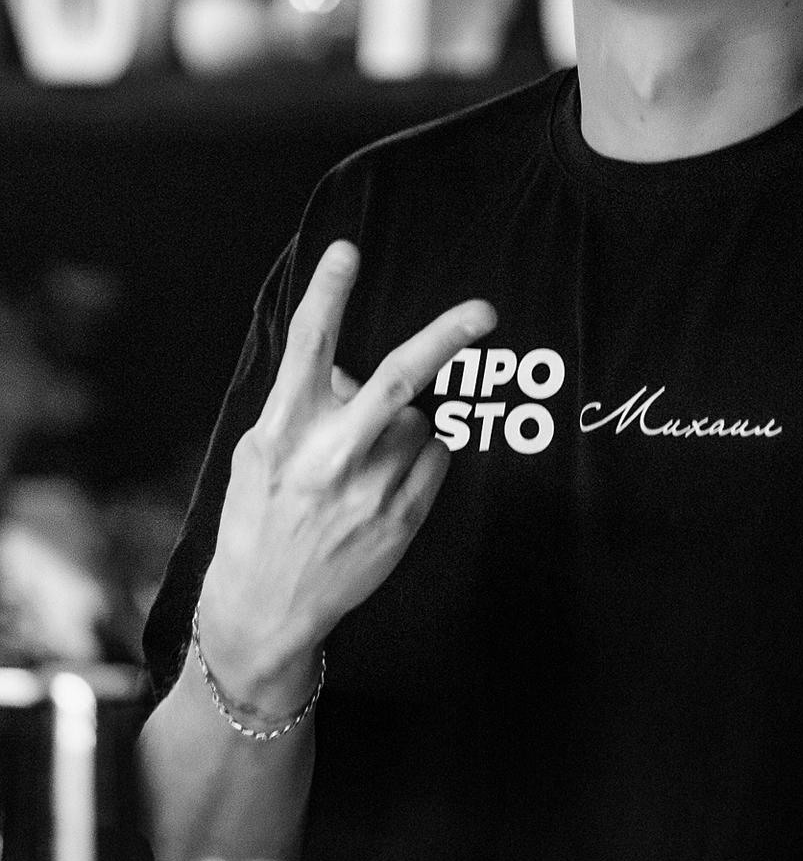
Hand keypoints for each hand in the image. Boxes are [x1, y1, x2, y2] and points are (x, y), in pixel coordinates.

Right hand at [198, 239, 494, 713]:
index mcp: (283, 433)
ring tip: (364, 466)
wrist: (266, 610)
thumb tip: (350, 372)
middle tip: (485, 311)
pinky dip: (421, 458)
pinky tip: (384, 485)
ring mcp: (371, 491)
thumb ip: (303, 408)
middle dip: (444, 338)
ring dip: (402, 428)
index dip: (327, 296)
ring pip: (419, 422)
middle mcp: (329, 458)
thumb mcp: (259, 454)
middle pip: (395, 382)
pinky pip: (436, 456)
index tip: (347, 250)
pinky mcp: (403, 519)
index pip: (306, 350)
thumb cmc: (260, 519)